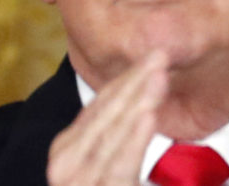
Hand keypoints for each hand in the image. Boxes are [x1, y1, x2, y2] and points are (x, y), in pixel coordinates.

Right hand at [46, 52, 168, 185]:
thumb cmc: (102, 185)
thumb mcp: (104, 159)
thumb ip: (115, 134)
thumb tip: (142, 101)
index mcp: (70, 146)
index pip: (101, 104)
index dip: (128, 77)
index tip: (154, 55)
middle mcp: (67, 160)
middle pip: (107, 113)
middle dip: (135, 82)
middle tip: (161, 55)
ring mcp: (78, 179)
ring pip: (113, 134)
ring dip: (137, 102)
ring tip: (159, 77)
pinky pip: (120, 165)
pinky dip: (134, 140)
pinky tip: (148, 116)